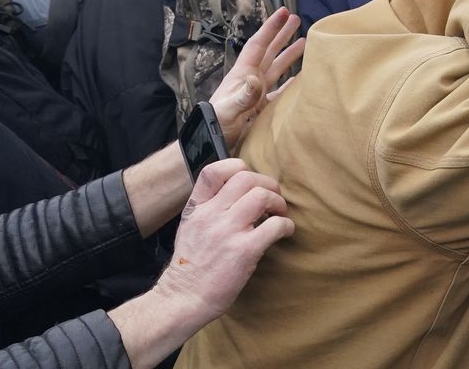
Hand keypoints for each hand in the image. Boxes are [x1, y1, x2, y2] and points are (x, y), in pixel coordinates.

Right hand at [150, 159, 293, 324]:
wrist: (182, 299)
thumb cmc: (191, 266)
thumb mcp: (190, 228)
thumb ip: (209, 208)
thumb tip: (238, 192)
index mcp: (196, 209)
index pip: (213, 171)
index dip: (238, 167)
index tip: (251, 182)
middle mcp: (210, 216)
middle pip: (246, 178)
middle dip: (267, 185)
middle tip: (274, 200)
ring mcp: (227, 232)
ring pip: (262, 196)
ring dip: (279, 203)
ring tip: (279, 215)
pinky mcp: (244, 250)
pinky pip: (275, 225)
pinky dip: (286, 226)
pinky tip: (284, 233)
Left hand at [209, 7, 304, 148]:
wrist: (211, 147)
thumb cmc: (215, 127)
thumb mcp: (227, 110)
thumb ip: (242, 95)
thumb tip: (256, 78)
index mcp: (242, 75)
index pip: (258, 46)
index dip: (271, 28)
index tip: (284, 12)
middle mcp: (251, 80)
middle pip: (269, 52)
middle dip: (281, 35)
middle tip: (296, 18)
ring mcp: (257, 94)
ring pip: (277, 69)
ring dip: (290, 55)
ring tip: (305, 43)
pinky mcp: (263, 109)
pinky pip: (282, 91)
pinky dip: (292, 83)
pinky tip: (302, 79)